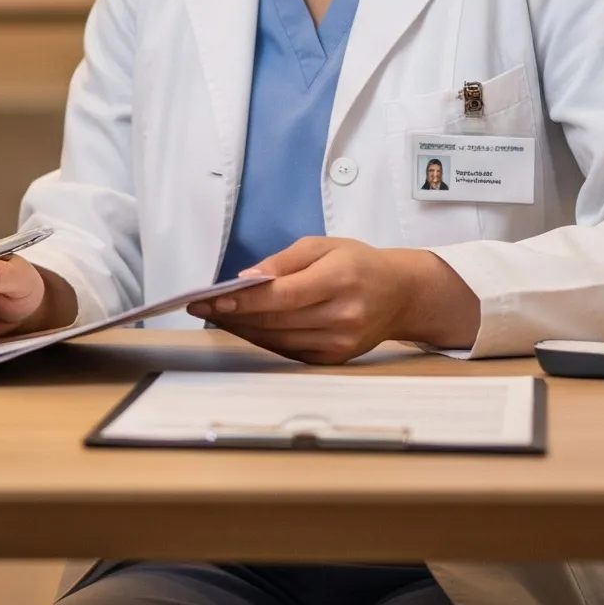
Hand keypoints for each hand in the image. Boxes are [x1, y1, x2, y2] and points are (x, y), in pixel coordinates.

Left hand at [196, 237, 480, 362]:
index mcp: (339, 279)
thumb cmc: (358, 263)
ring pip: (278, 340)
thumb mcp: (323, 246)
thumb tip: (246, 280)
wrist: (401, 295)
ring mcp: (340, 342)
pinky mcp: (335, 359)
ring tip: (216, 317)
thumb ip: (283, 261)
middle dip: (234, 315)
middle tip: (201, 307)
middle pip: (276, 320)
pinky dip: (264, 340)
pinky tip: (245, 328)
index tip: (210, 300)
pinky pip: (289, 351)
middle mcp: (342, 315)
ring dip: (243, 329)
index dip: (243, 301)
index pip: (282, 295)